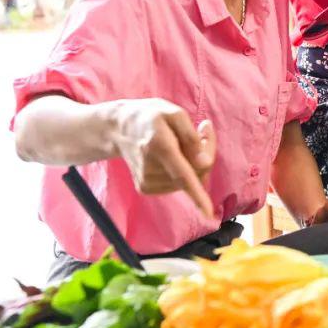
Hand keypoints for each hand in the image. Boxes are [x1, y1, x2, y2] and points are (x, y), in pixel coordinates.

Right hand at [109, 98, 215, 218]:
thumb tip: (205, 163)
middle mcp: (150, 167)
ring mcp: (146, 181)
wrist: (119, 129)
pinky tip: (173, 155)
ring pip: (188, 180)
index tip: (208, 213)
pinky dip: (183, 171)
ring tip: (181, 142)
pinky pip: (177, 184)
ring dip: (194, 162)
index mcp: (159, 145)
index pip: (181, 174)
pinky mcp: (145, 188)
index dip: (196, 194)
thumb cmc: (152, 117)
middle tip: (202, 131)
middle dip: (206, 154)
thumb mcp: (174, 113)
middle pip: (194, 173)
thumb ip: (192, 137)